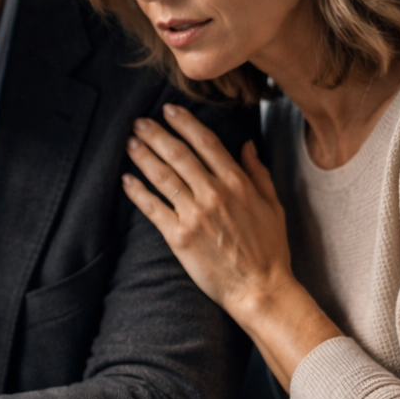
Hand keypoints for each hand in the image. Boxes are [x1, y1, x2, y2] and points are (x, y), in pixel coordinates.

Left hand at [122, 103, 339, 385]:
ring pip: (163, 177)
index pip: (206, 143)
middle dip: (156, 134)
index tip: (170, 110)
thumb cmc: (269, 249)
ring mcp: (195, 215)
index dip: (186, 123)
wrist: (260, 288)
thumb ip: (258, 172)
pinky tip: (126, 180)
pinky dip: (138, 192)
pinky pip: (153, 208)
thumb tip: (247, 144)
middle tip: (138, 122)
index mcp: (237, 183)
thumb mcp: (273, 204)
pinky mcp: (179, 237)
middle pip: (178, 155)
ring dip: (143, 157)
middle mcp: (214, 194)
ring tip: (129, 143)